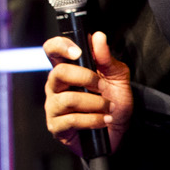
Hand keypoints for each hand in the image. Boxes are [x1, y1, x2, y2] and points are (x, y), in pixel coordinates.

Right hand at [44, 31, 131, 153]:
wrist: (118, 132)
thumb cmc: (114, 103)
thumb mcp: (117, 78)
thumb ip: (107, 58)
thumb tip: (98, 37)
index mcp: (67, 70)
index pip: (51, 50)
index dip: (60, 46)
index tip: (78, 52)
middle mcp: (56, 86)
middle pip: (59, 73)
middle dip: (87, 79)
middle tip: (102, 86)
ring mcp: (54, 106)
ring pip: (68, 99)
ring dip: (95, 103)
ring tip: (108, 107)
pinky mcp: (57, 127)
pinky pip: (72, 120)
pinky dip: (93, 120)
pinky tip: (103, 120)